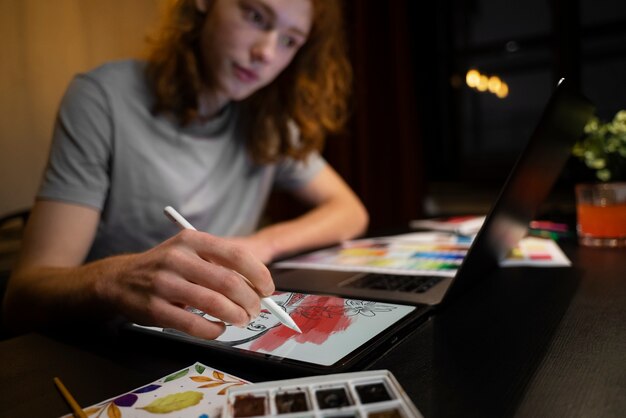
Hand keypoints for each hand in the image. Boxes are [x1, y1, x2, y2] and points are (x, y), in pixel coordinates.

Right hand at [98, 229, 273, 338]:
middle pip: (230, 282)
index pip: (237, 255)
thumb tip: (258, 286)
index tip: (268, 289)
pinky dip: (214, 330)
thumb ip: (219, 264)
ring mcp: (165, 284)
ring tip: (241, 319)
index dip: (259, 274)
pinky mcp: (155, 309)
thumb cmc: (164, 267)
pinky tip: (218, 328)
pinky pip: (195, 325)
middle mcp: (178, 258)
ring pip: (215, 304)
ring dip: (236, 316)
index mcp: (192, 240)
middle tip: (255, 310)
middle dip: (251, 301)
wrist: (118, 279)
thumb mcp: (189, 252)